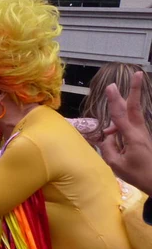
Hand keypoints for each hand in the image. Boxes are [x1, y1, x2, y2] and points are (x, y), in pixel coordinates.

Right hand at [99, 71, 151, 196]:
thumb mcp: (116, 164)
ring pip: (131, 115)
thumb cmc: (137, 175)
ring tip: (111, 104)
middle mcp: (139, 131)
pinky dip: (118, 125)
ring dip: (122, 107)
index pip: (120, 115)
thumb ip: (108, 148)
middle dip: (136, 90)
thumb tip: (105, 137)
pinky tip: (110, 133)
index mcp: (132, 137)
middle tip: (138, 73)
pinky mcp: (142, 137)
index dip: (114, 100)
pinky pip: (128, 126)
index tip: (111, 87)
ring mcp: (142, 133)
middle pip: (135, 107)